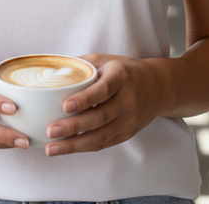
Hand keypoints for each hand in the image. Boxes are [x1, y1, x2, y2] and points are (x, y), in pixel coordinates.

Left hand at [44, 53, 167, 155]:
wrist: (157, 87)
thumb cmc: (125, 71)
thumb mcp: (106, 60)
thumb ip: (82, 64)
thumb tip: (51, 70)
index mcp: (120, 77)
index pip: (103, 90)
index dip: (85, 99)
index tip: (65, 105)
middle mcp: (127, 100)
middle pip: (99, 117)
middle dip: (73, 126)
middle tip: (51, 130)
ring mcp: (129, 120)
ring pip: (100, 136)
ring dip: (74, 144)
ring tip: (52, 147)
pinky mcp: (127, 133)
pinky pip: (104, 143)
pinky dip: (84, 148)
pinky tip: (67, 149)